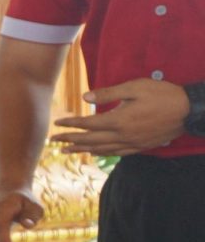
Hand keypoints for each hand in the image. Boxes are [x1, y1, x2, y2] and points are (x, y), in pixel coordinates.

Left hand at [53, 79, 188, 156]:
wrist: (188, 110)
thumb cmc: (162, 94)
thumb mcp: (134, 87)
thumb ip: (108, 93)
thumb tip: (84, 97)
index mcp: (119, 120)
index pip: (88, 124)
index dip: (71, 124)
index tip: (57, 124)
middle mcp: (123, 135)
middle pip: (91, 140)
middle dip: (70, 140)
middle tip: (54, 141)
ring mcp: (133, 143)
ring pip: (102, 149)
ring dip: (83, 150)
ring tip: (67, 151)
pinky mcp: (141, 146)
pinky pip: (117, 153)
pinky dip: (103, 153)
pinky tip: (95, 153)